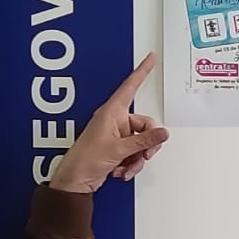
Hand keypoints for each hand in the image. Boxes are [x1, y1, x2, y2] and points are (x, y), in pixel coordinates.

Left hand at [51, 53, 170, 192]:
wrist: (76, 180)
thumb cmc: (86, 159)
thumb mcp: (120, 148)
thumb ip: (145, 141)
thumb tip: (162, 133)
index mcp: (112, 111)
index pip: (131, 86)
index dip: (142, 71)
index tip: (151, 58)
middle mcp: (115, 120)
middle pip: (144, 125)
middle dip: (146, 144)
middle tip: (144, 155)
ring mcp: (116, 135)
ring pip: (141, 142)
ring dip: (136, 158)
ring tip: (125, 165)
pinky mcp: (116, 148)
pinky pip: (134, 152)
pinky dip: (131, 163)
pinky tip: (121, 170)